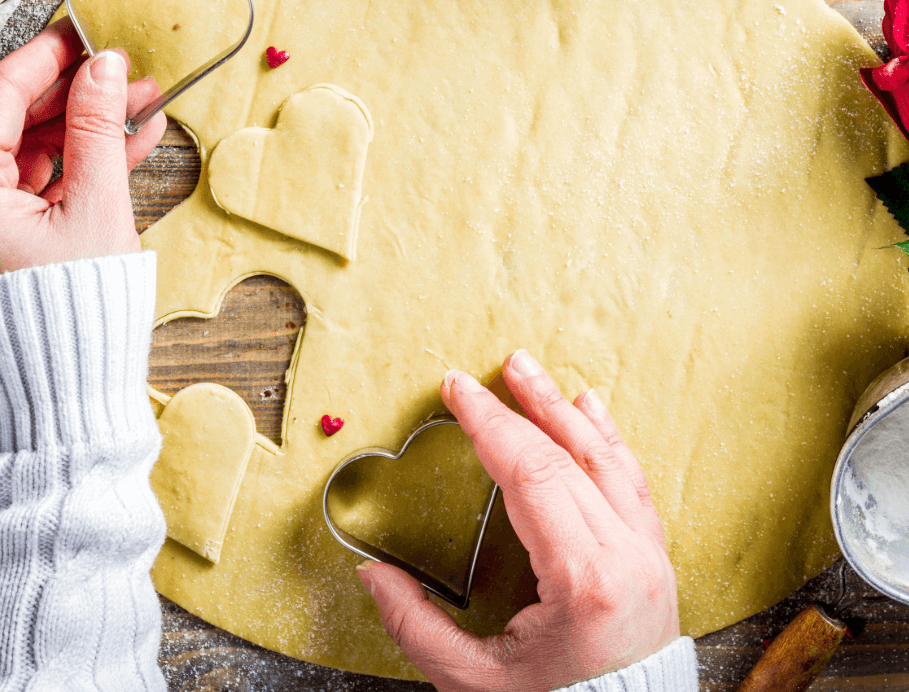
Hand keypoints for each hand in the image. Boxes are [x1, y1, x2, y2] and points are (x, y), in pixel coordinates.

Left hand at [0, 17, 166, 290]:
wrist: (71, 387)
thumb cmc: (75, 313)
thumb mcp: (97, 206)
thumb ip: (99, 127)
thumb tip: (105, 69)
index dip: (46, 58)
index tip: (82, 32)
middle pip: (15, 121)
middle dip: (77, 93)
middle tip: (122, 69)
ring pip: (33, 149)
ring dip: (87, 126)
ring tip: (140, 104)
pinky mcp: (3, 235)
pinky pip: (40, 181)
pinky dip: (81, 162)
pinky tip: (129, 140)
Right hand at [358, 350, 678, 690]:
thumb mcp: (475, 684)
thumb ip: (416, 626)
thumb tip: (371, 572)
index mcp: (584, 580)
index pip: (530, 474)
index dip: (489, 423)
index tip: (458, 388)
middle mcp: (626, 557)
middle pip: (568, 456)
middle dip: (525, 405)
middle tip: (495, 366)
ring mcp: (649, 555)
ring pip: (607, 460)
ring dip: (566, 410)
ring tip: (533, 373)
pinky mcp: (655, 559)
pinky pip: (633, 482)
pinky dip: (608, 439)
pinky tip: (592, 410)